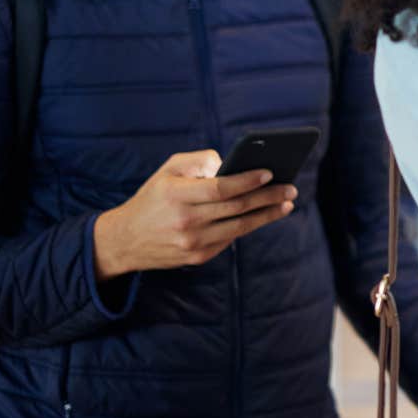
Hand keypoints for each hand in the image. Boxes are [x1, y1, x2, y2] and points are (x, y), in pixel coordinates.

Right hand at [93, 151, 295, 280]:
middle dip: (268, 197)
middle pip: (236, 208)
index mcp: (176, 195)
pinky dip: (247, 226)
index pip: (220, 188)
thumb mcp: (168, 170)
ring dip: (267, 215)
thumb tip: (232, 164)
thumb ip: (199, 160)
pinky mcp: (197, 257)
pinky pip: (230, 239)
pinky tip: (262, 215)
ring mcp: (192, 242)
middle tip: (291, 188)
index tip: (270, 172)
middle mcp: (185, 221)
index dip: (247, 181)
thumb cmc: (154, 197)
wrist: (126, 240)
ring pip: (239, 227)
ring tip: (286, 203)